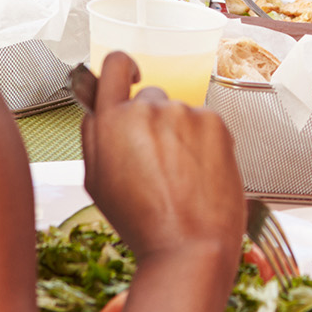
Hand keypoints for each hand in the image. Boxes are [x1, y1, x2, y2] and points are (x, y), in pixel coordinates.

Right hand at [77, 52, 245, 261]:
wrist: (191, 247)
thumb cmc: (143, 224)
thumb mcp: (97, 184)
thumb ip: (95, 137)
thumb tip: (98, 109)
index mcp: (111, 122)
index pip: (114, 64)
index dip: (122, 68)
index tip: (130, 77)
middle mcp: (148, 109)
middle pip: (149, 100)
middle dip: (151, 123)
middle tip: (155, 162)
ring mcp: (185, 114)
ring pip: (180, 116)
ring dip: (179, 136)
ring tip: (180, 179)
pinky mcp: (216, 123)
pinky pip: (205, 125)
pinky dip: (203, 144)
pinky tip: (199, 176)